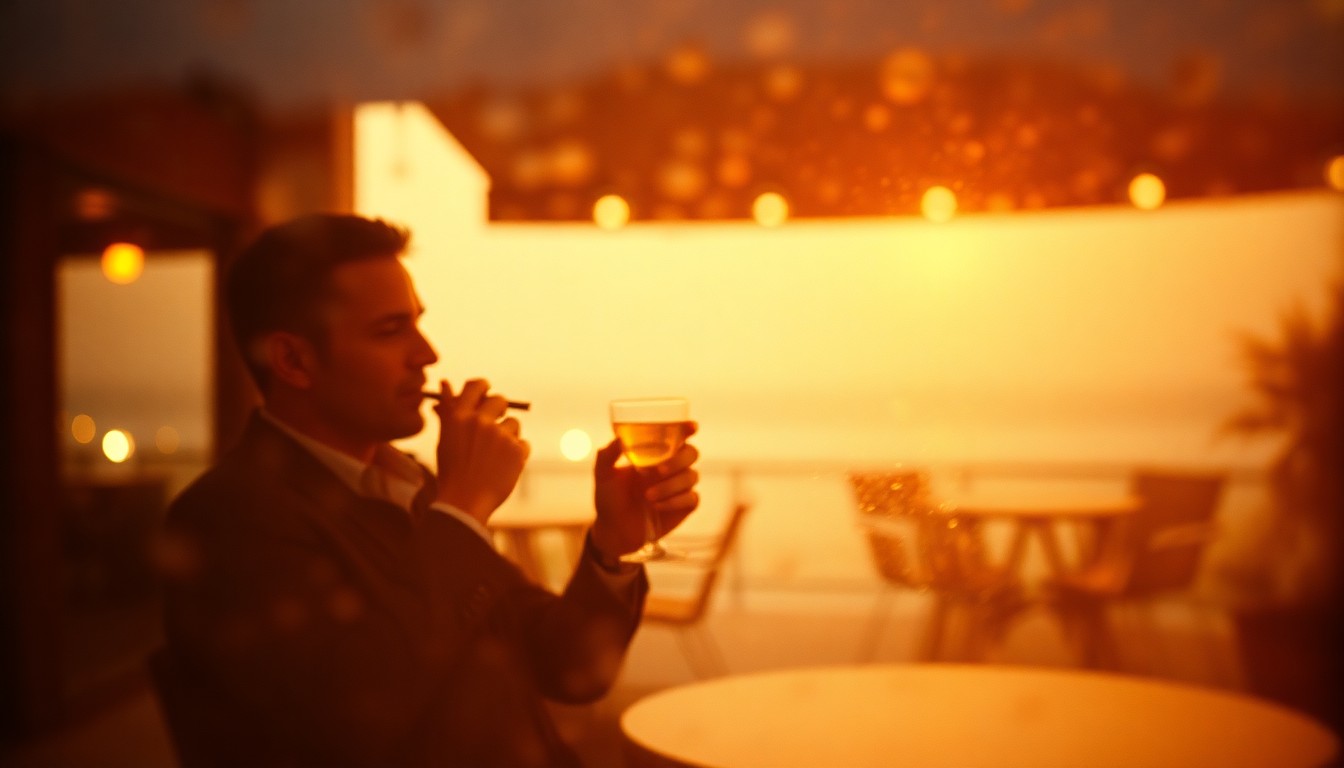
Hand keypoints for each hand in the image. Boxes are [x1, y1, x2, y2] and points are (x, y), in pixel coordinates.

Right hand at [433, 378, 529, 524]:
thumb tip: (445, 383)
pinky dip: (516, 454)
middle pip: (500, 400)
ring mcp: (501, 435)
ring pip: (514, 424)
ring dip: (508, 436)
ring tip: (493, 458)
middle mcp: (481, 421)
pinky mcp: (517, 450)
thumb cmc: (451, 471)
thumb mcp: (445, 439)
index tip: (486, 393)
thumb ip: (448, 410)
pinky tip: (503, 467)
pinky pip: (523, 444)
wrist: (464, 502)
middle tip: (493, 426)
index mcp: (460, 416)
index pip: (477, 386)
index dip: (483, 387)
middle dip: (499, 410)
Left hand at [590, 423, 699, 559]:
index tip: (691, 427)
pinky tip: (657, 507)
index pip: (678, 436)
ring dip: (670, 485)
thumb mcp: (603, 475)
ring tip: (647, 496)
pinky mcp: (685, 506)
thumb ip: (607, 455)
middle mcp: (672, 467)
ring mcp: (680, 486)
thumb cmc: (609, 498)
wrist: (613, 529)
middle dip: (678, 460)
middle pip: (692, 453)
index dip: (688, 428)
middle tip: (658, 471)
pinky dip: (675, 501)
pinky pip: (692, 498)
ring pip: (691, 476)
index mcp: (656, 453)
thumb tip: (619, 439)